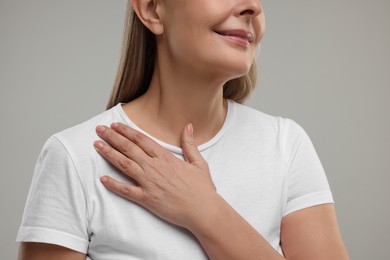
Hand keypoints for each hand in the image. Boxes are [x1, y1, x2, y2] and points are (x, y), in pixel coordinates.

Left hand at [94, 123, 217, 229]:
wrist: (203, 210)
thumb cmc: (202, 188)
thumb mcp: (199, 162)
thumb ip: (190, 144)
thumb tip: (188, 126)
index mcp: (166, 158)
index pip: (142, 140)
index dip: (127, 131)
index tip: (115, 126)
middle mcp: (155, 168)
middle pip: (129, 148)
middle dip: (113, 137)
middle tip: (100, 130)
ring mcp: (149, 183)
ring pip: (124, 165)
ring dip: (109, 154)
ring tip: (97, 145)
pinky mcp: (147, 199)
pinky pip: (126, 190)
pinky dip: (113, 185)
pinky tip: (102, 179)